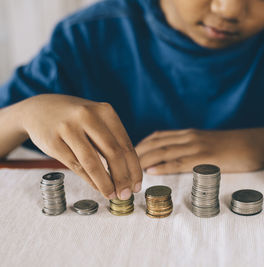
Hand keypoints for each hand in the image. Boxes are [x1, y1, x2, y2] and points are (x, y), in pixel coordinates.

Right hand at [17, 94, 141, 198]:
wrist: (39, 108)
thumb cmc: (76, 119)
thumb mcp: (97, 120)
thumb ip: (112, 140)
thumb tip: (130, 174)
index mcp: (105, 111)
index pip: (126, 145)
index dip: (134, 168)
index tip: (137, 185)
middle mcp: (88, 116)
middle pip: (113, 153)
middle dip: (123, 178)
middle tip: (126, 194)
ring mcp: (68, 128)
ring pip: (93, 162)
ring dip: (105, 183)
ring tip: (112, 195)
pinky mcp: (53, 141)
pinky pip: (76, 165)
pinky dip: (89, 180)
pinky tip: (97, 187)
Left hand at [135, 129, 263, 174]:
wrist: (254, 143)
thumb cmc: (231, 146)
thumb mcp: (207, 142)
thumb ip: (189, 147)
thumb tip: (170, 159)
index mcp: (188, 134)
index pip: (157, 137)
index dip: (138, 145)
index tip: (123, 154)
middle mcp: (189, 137)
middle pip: (155, 143)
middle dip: (134, 153)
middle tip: (118, 164)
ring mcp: (197, 146)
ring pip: (164, 151)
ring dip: (144, 161)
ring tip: (127, 170)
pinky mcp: (206, 158)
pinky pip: (180, 161)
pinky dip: (164, 166)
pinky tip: (152, 171)